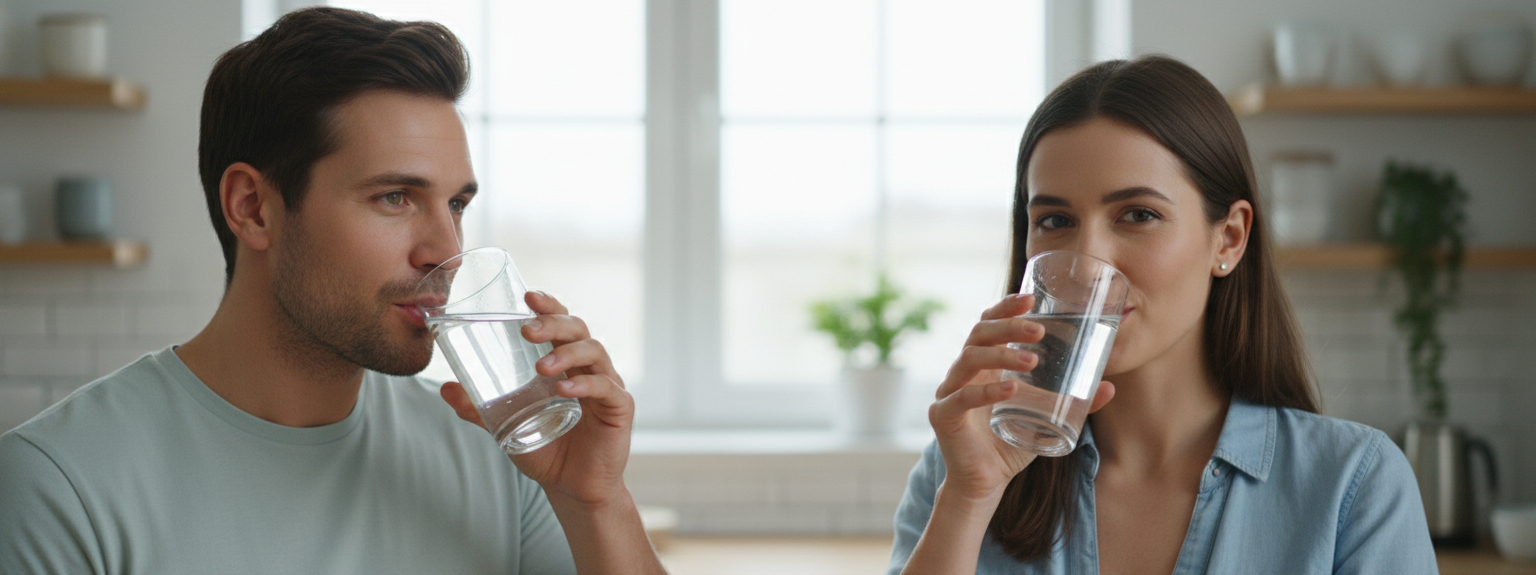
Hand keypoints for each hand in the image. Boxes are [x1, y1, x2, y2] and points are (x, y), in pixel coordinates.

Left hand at [439, 291, 633, 505]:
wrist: (573, 489)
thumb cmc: (545, 450)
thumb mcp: (506, 426)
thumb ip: (480, 408)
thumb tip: (446, 389)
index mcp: (565, 363)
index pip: (561, 323)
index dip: (548, 306)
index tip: (528, 296)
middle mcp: (589, 367)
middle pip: (578, 329)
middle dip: (554, 323)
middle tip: (528, 329)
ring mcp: (607, 385)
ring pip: (594, 352)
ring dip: (566, 354)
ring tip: (541, 367)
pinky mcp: (619, 408)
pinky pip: (606, 387)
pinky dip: (586, 384)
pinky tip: (565, 390)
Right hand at [928, 294, 1114, 502]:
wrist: (987, 482)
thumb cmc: (1012, 443)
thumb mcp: (1047, 417)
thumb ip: (1074, 402)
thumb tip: (1110, 387)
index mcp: (983, 364)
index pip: (988, 323)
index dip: (1005, 308)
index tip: (1031, 298)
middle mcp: (962, 372)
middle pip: (978, 334)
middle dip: (1008, 326)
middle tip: (1039, 329)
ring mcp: (949, 391)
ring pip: (969, 358)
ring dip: (1001, 355)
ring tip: (1032, 360)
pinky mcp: (943, 415)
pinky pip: (961, 397)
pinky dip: (986, 392)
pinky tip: (1011, 390)